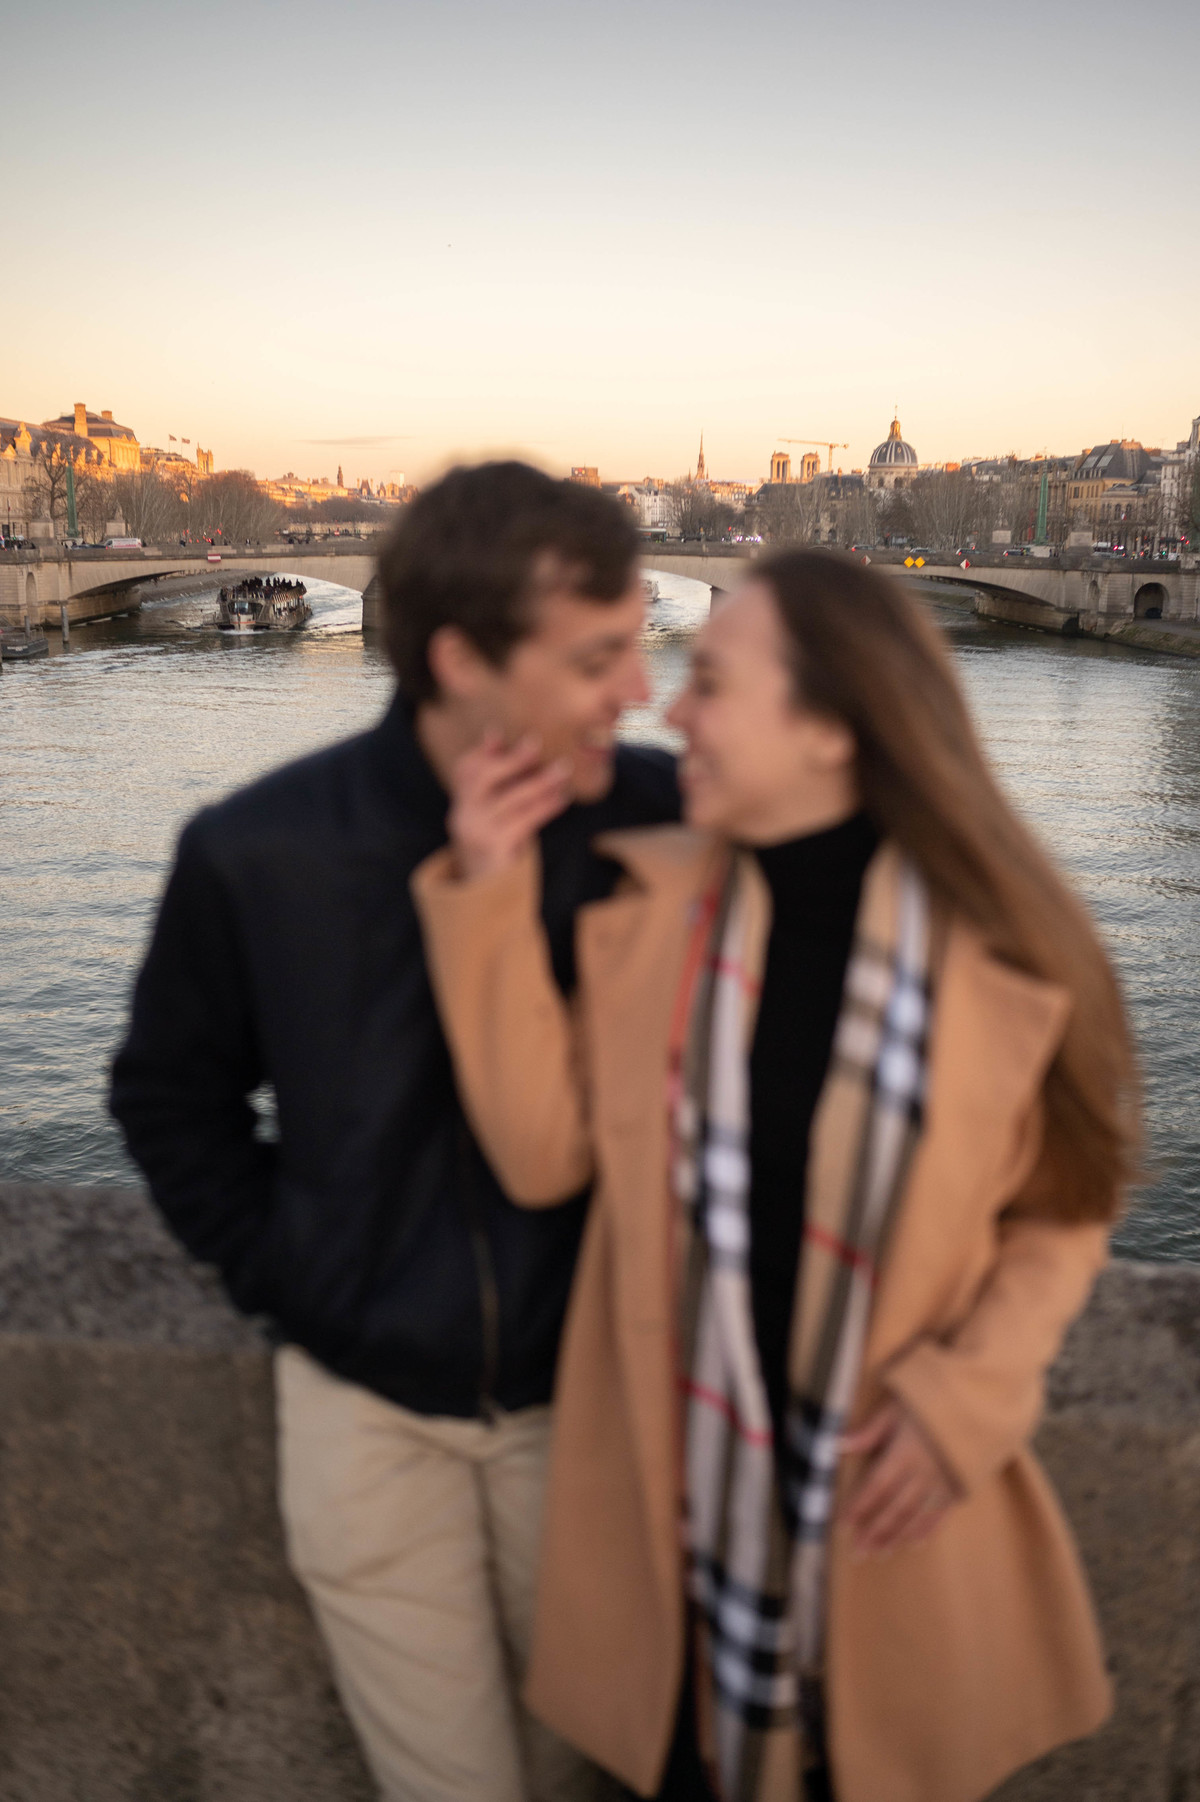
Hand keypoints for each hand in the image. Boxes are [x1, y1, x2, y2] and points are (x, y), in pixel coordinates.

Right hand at [447, 732, 570, 880]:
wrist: (489, 897)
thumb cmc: (499, 848)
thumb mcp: (495, 815)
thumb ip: (500, 784)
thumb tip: (498, 737)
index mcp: (461, 806)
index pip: (464, 770)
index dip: (482, 750)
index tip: (500, 732)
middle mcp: (462, 817)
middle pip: (483, 778)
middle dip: (512, 759)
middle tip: (536, 743)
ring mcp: (476, 833)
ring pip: (510, 799)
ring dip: (540, 782)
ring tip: (563, 770)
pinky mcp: (495, 848)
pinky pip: (524, 821)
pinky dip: (545, 807)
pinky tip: (562, 798)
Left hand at [840, 1398, 960, 1557]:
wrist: (977, 1399)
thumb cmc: (930, 1399)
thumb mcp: (896, 1407)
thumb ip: (869, 1431)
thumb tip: (836, 1444)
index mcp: (906, 1452)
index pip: (877, 1486)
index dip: (860, 1506)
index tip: (843, 1525)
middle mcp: (924, 1473)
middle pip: (896, 1509)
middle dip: (875, 1532)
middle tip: (857, 1553)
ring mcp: (943, 1482)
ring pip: (916, 1516)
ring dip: (896, 1537)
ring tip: (879, 1554)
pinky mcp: (957, 1486)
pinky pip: (940, 1514)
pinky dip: (925, 1530)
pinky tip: (913, 1543)